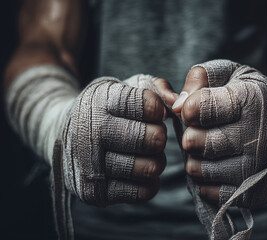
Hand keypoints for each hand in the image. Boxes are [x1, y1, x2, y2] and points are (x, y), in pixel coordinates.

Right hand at [61, 74, 175, 205]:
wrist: (65, 135)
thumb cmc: (107, 109)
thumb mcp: (127, 87)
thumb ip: (157, 88)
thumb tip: (178, 104)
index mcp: (100, 101)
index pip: (148, 105)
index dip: (158, 109)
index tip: (153, 111)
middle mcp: (91, 133)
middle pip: (153, 139)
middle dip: (159, 136)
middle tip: (151, 134)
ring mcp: (90, 166)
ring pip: (151, 168)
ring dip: (156, 160)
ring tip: (145, 153)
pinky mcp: (95, 193)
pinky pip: (143, 192)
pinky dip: (148, 181)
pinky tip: (138, 169)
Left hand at [175, 60, 266, 207]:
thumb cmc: (255, 99)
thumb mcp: (233, 74)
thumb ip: (201, 77)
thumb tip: (176, 106)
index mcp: (253, 100)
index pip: (197, 108)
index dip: (188, 108)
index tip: (194, 108)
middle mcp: (259, 138)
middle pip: (193, 142)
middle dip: (190, 134)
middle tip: (203, 130)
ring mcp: (257, 170)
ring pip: (197, 169)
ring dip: (197, 157)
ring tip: (212, 147)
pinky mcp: (253, 195)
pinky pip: (207, 191)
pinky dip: (207, 178)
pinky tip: (220, 164)